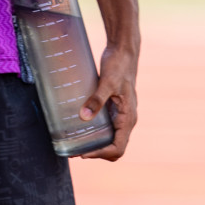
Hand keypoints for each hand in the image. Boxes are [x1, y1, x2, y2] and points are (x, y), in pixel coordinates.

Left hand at [77, 44, 137, 160]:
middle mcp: (127, 119)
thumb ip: (97, 99)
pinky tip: (82, 128)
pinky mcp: (115, 108)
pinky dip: (96, 134)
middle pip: (114, 148)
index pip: (118, 148)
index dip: (101, 154)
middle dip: (96, 153)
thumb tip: (84, 116)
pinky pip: (107, 128)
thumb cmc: (119, 65)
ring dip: (95, 145)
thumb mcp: (107, 82)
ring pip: (110, 139)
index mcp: (128, 118)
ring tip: (76, 144)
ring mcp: (121, 115)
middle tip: (75, 151)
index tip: (83, 153)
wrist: (124, 50)